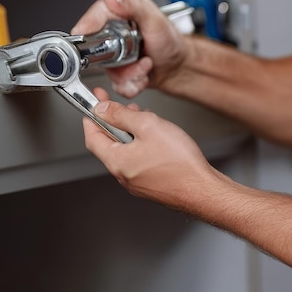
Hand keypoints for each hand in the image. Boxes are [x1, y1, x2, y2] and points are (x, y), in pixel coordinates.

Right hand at [72, 0, 186, 97]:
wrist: (179, 64)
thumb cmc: (170, 39)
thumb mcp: (154, 18)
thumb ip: (133, 6)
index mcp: (117, 16)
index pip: (91, 18)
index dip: (86, 27)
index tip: (86, 36)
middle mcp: (111, 36)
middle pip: (94, 51)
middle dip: (115, 60)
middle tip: (134, 56)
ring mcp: (112, 56)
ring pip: (107, 72)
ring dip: (129, 74)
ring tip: (145, 64)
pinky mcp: (118, 73)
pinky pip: (116, 85)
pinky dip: (132, 84)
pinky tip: (144, 74)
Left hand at [84, 88, 213, 210]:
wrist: (201, 189)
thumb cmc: (179, 163)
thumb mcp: (148, 126)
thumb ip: (122, 116)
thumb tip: (102, 109)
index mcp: (116, 161)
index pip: (92, 137)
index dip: (91, 117)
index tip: (94, 102)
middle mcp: (123, 174)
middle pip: (109, 144)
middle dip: (113, 121)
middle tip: (119, 105)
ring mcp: (137, 181)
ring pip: (126, 151)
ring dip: (129, 131)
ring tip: (142, 117)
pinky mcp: (151, 184)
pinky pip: (139, 160)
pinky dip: (141, 144)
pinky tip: (156, 136)